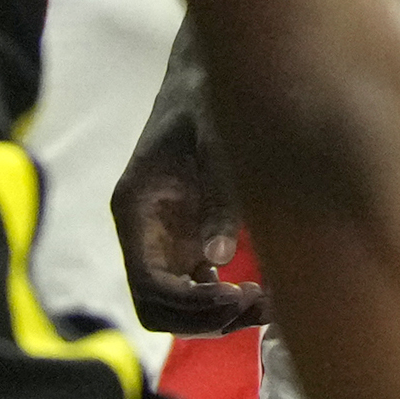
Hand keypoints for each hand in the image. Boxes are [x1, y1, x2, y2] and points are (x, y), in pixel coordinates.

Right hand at [111, 106, 262, 336]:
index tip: (232, 298)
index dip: (185, 303)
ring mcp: (163, 241)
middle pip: (156, 306)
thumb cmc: (203, 102)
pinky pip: (194, 289)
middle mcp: (142, 233)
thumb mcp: (214, 139)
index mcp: (135, 209)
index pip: (146, 282)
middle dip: (202, 319)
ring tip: (265, 306)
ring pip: (175, 306)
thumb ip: (217, 194)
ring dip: (215, 317)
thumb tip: (218, 256)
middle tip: (257, 308)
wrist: (200, 79)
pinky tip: (257, 292)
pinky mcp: (184, 241)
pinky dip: (221, 301)